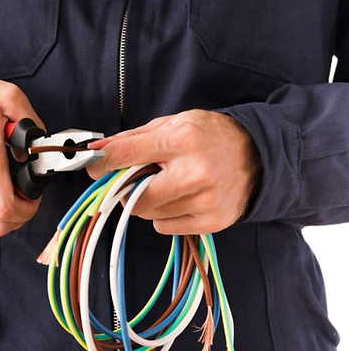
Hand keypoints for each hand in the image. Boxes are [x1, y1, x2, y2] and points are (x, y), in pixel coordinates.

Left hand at [85, 110, 262, 234]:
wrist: (258, 154)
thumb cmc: (208, 136)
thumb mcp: (172, 124)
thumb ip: (132, 138)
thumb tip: (96, 151)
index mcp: (182, 140)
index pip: (125, 155)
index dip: (101, 163)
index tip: (92, 165)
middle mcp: (195, 172)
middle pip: (133, 195)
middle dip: (125, 188)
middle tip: (134, 178)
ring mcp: (205, 200)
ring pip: (147, 213)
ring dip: (147, 201)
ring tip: (167, 183)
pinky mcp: (212, 221)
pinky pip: (164, 226)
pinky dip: (163, 214)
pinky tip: (180, 197)